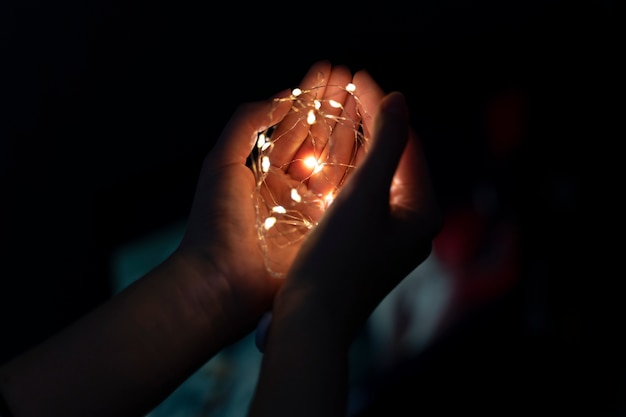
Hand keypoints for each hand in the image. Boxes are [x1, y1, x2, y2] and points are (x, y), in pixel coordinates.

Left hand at [174, 61, 367, 332]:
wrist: (221, 283)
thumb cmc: (215, 223)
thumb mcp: (222, 164)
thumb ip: (246, 124)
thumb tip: (280, 97)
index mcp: (263, 170)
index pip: (293, 127)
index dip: (311, 98)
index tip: (330, 71)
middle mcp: (289, 186)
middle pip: (318, 139)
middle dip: (335, 107)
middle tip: (354, 77)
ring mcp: (309, 207)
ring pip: (336, 161)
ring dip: (351, 129)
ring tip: (368, 96)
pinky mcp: (325, 227)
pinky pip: (346, 192)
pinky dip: (360, 166)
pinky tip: (374, 139)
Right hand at [248, 72, 441, 416]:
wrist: (311, 320)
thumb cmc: (337, 261)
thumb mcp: (364, 195)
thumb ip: (385, 145)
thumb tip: (399, 101)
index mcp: (421, 212)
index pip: (404, 145)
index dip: (381, 108)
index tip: (358, 78)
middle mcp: (411, 225)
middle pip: (392, 159)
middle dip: (371, 123)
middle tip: (348, 88)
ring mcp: (388, 237)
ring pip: (375, 177)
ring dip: (357, 145)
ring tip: (338, 112)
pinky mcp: (364, 246)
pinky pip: (360, 197)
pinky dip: (347, 173)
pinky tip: (328, 156)